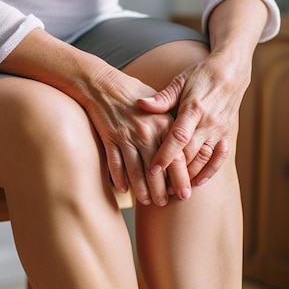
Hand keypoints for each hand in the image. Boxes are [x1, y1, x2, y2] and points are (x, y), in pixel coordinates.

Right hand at [80, 71, 191, 205]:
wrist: (102, 84)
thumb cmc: (134, 95)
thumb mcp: (159, 105)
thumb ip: (171, 126)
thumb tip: (185, 149)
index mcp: (163, 124)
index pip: (176, 158)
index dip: (180, 179)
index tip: (184, 193)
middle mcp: (146, 132)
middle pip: (157, 169)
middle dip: (161, 190)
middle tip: (164, 204)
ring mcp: (126, 136)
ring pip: (136, 170)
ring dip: (142, 189)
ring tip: (147, 201)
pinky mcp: (110, 138)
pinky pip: (116, 164)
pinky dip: (120, 178)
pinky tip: (125, 189)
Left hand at [136, 51, 249, 185]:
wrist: (232, 70)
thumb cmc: (200, 75)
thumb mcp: (179, 81)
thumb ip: (161, 98)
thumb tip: (139, 104)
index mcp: (194, 109)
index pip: (178, 137)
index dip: (165, 155)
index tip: (152, 170)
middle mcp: (208, 122)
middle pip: (190, 154)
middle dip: (174, 174)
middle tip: (157, 190)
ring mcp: (219, 130)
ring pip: (203, 159)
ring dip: (189, 177)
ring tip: (172, 191)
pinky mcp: (227, 135)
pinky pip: (220, 158)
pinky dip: (209, 172)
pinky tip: (196, 183)